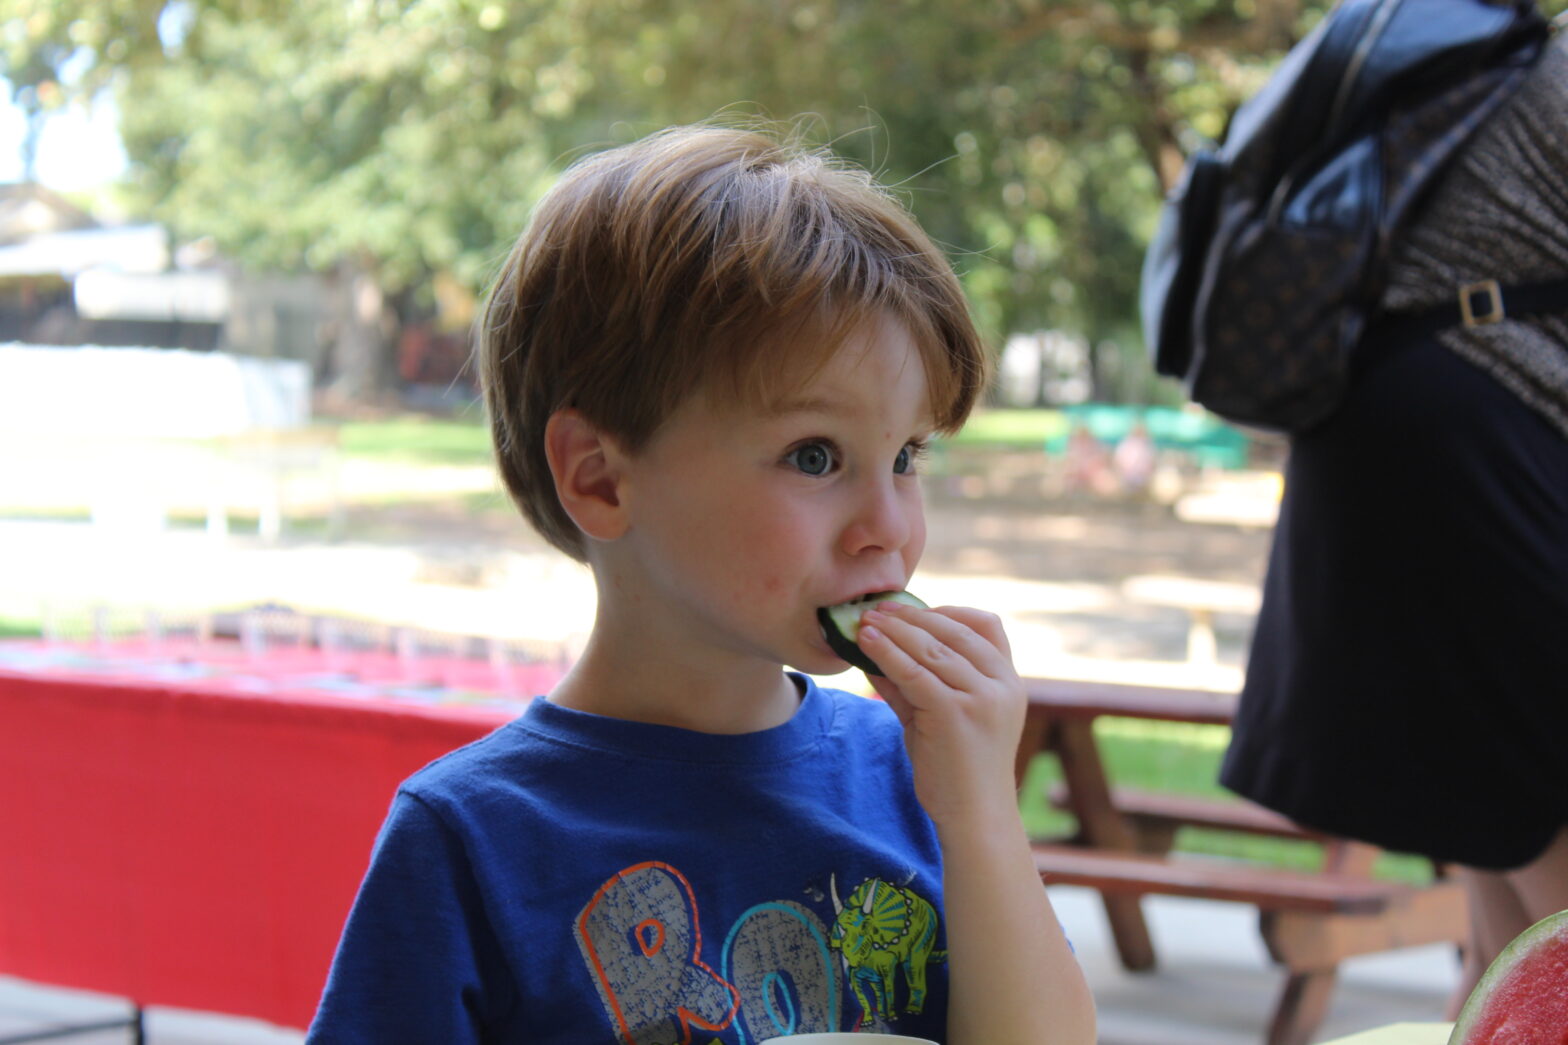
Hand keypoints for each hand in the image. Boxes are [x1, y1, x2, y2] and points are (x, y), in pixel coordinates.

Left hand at [857, 601, 1026, 827]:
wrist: (975, 819)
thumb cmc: (958, 771)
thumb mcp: (942, 717)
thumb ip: (916, 683)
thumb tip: (876, 650)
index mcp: (1009, 681)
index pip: (986, 625)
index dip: (949, 611)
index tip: (914, 611)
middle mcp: (1001, 684)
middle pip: (955, 630)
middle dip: (913, 615)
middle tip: (878, 607)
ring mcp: (981, 697)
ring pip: (932, 648)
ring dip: (895, 630)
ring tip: (865, 620)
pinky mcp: (955, 713)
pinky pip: (914, 673)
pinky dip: (887, 653)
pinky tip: (866, 644)